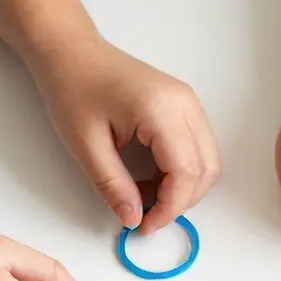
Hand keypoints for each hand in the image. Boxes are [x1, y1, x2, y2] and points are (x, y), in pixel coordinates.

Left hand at [40, 39, 219, 232]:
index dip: (171, 207)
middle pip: (207, 168)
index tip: (145, 226)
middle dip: (182, 202)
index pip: (186, 171)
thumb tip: (134, 219)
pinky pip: (199, 149)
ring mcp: (189, 102)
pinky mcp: (185, 106)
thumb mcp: (85, 145)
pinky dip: (183, 172)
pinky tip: (152, 178)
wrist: (72, 54)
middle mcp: (185, 103)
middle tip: (147, 216)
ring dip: (185, 188)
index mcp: (160, 109)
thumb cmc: (73, 90)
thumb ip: (113, 185)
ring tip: (147, 196)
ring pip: (208, 161)